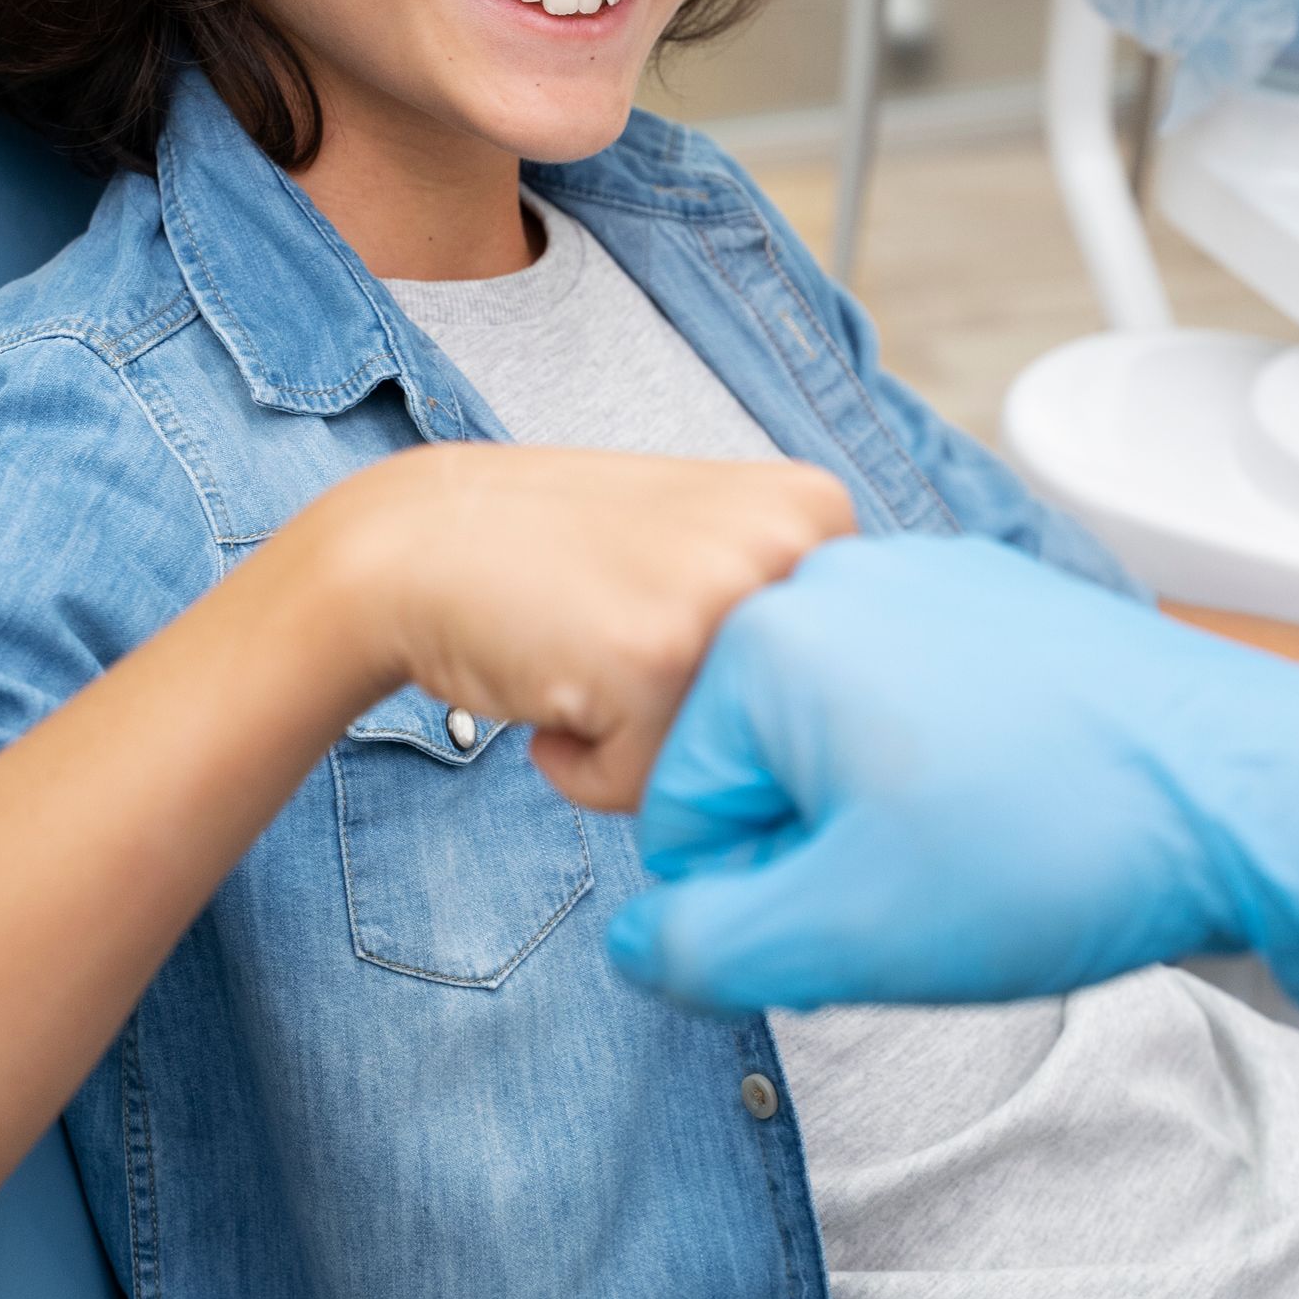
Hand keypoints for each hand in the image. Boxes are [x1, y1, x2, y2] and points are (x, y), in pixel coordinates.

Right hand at [323, 445, 855, 810]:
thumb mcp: (710, 544)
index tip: (666, 618)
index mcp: (819, 509)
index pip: (839, 682)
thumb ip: (791, 611)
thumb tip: (878, 737)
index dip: (737, 684)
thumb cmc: (562, 560)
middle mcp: (794, 543)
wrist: (420, 540)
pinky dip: (588, 766)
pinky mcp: (658, 662)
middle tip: (618, 638)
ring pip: (724, 765)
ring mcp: (729, 599)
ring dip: (646, 747)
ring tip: (589, 658)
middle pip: (787, 733)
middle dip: (697, 721)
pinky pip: (647, 789)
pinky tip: (554, 681)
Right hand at [609, 536, 1298, 1028]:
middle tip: (923, 887)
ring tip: (981, 848)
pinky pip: (917, 697)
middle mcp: (837, 577)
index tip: (856, 915)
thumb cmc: (1056, 849)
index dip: (758, 901)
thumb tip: (641, 942)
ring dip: (884, 809)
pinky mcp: (997, 597)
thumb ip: (702, 949)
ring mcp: (926, 574)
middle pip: (757, 761)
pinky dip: (947, 764)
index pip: (681, 814)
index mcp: (771, 642)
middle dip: (821, 846)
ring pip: (839, 735)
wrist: (1251, 792)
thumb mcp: (845, 934)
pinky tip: (1019, 804)